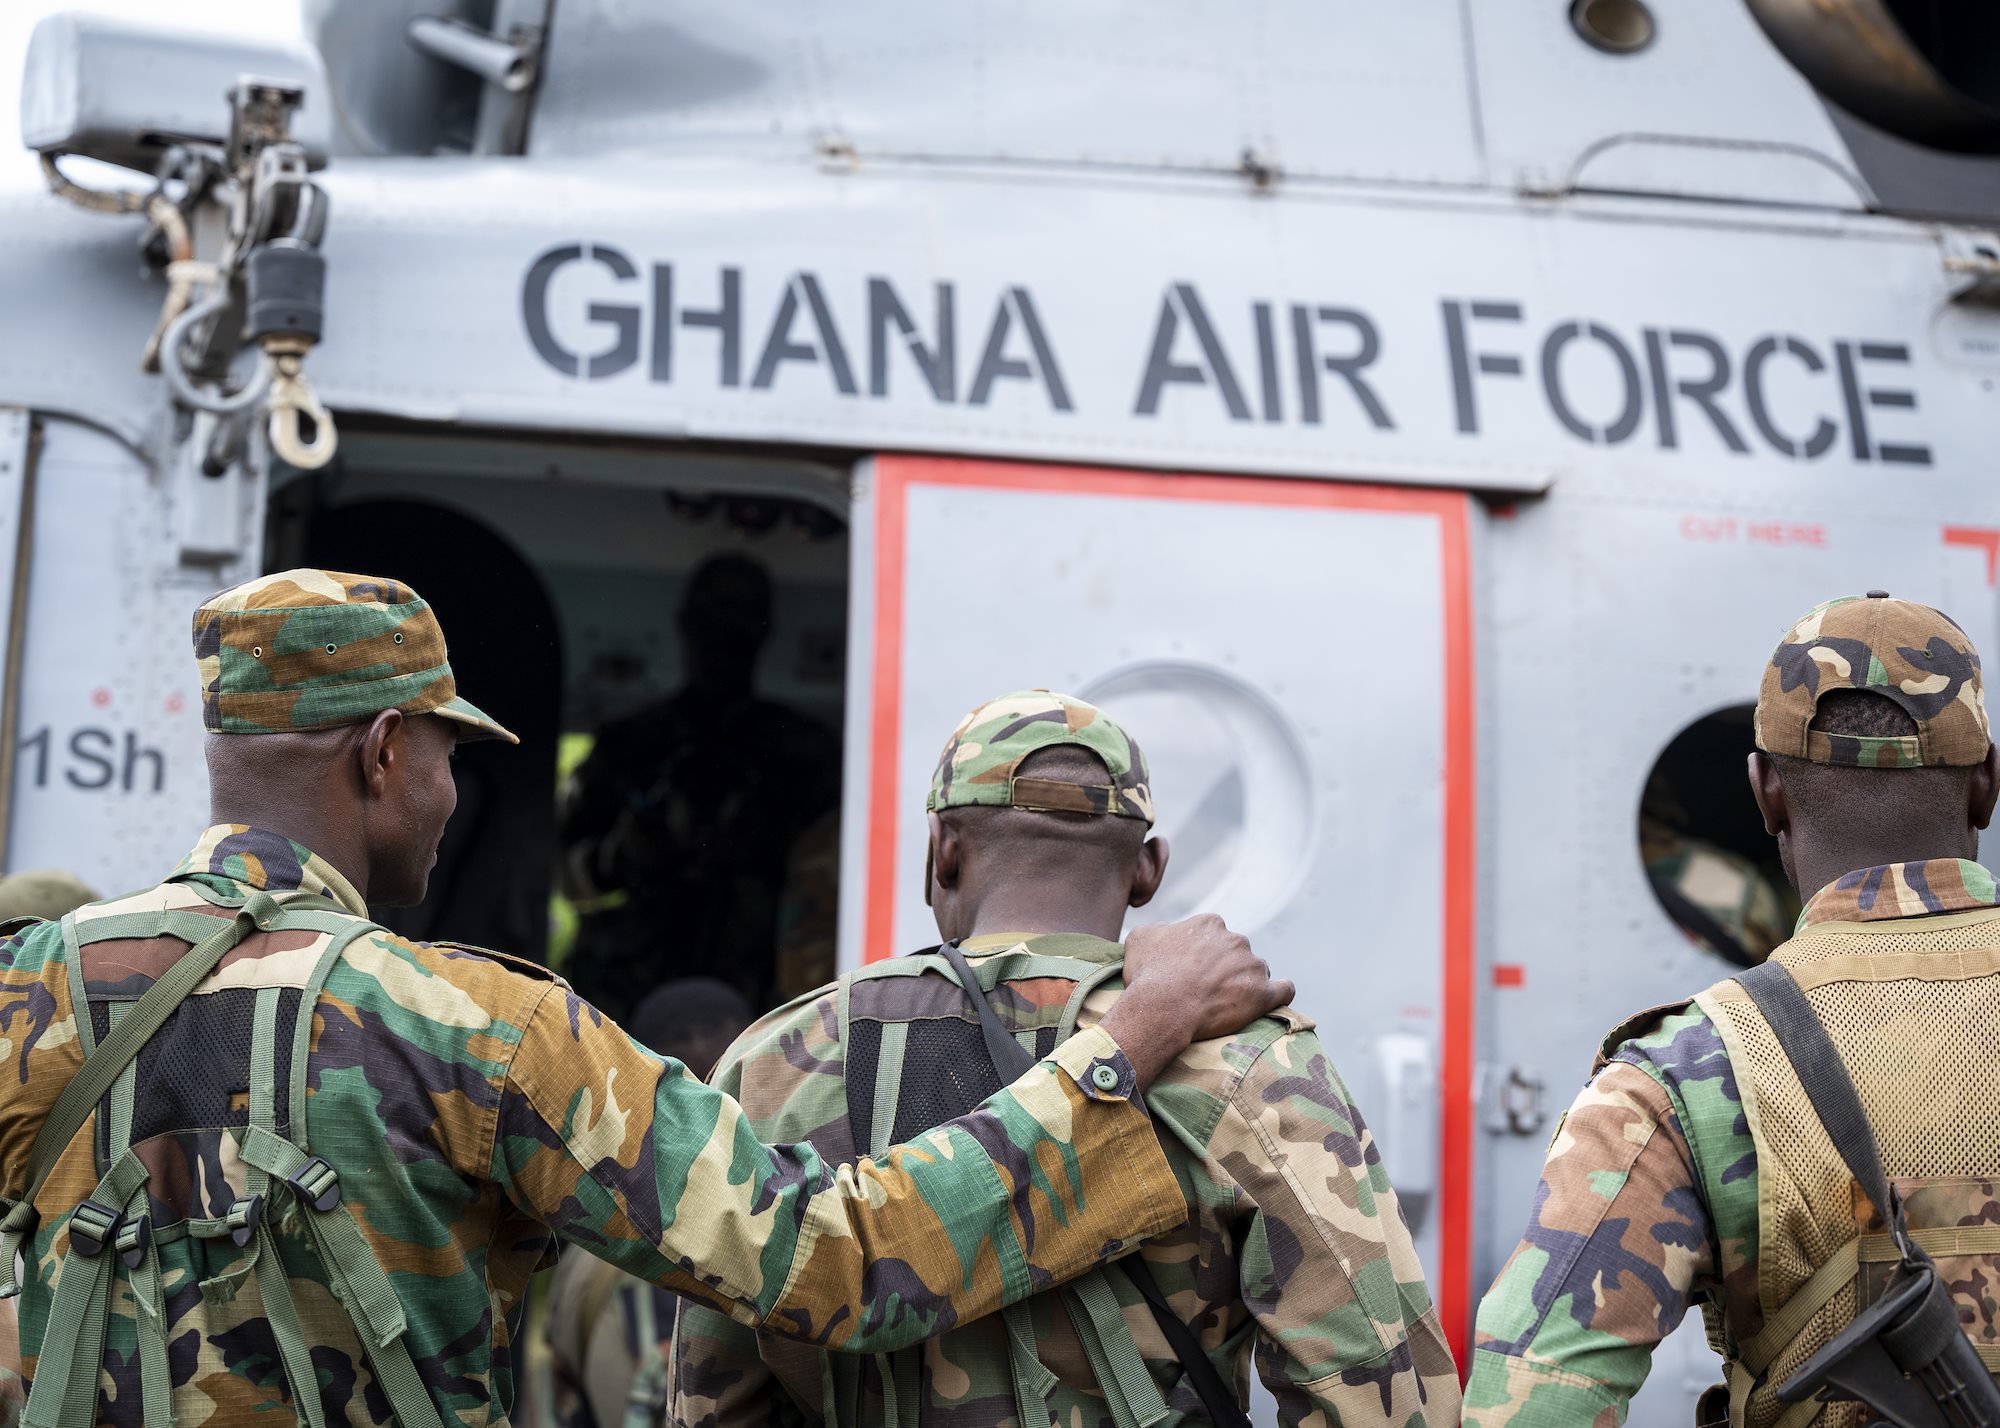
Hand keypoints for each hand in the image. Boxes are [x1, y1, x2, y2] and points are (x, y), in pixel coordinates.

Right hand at [1099, 914, 1293, 1088]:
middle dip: (1227, 967)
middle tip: (1208, 989)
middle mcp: (1235, 939)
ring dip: (1246, 982)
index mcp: (1209, 924)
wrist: (1162, 1009)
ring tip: (1228, 1003)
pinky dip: (1280, 993)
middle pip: (1238, 952)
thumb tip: (1166, 931)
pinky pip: (1284, 990)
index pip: (1215, 935)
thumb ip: (1159, 929)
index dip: (1205, 953)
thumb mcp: (1140, 938)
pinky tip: (1273, 999)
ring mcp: (1252, 966)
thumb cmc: (1147, 976)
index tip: (1194, 970)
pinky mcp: (1263, 993)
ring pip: (1257, 970)